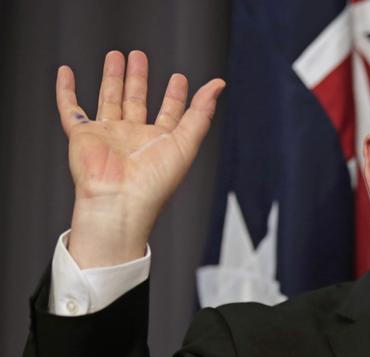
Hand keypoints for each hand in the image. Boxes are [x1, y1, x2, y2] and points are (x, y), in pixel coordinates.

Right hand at [57, 50, 224, 267]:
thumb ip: (201, 113)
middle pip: (136, 101)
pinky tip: (66, 73)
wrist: (120, 202)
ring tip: (116, 56)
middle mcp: (133, 138)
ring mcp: (107, 136)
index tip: (179, 78)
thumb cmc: (154, 183)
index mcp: (159, 142)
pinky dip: (66, 91)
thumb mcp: (186, 143)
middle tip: (140, 57)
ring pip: (109, 100)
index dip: (175, 96)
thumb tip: (219, 85)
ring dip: (112, 78)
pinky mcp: (82, 136)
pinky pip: (70, 109)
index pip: (169, 113)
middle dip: (139, 79)